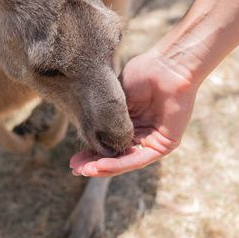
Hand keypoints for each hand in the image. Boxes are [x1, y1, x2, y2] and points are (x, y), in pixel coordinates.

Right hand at [70, 50, 198, 176]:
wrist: (165, 67)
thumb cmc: (142, 75)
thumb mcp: (115, 100)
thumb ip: (105, 119)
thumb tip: (88, 137)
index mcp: (131, 122)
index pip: (110, 144)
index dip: (92, 153)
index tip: (72, 160)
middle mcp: (143, 133)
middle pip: (117, 156)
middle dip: (95, 164)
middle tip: (75, 170)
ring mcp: (154, 139)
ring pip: (127, 161)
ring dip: (105, 167)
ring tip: (85, 170)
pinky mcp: (166, 144)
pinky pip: (140, 159)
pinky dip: (120, 164)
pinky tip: (102, 165)